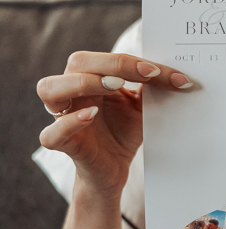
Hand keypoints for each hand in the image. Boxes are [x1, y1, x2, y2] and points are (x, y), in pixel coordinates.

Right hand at [37, 52, 193, 198]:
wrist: (116, 169)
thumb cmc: (125, 132)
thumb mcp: (141, 107)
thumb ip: (149, 88)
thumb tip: (172, 70)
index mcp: (90, 78)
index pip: (105, 59)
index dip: (132, 61)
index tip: (160, 71)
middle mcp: (71, 92)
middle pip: (77, 63)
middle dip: (112, 64)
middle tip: (145, 74)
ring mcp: (62, 116)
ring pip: (49, 88)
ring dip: (82, 83)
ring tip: (114, 87)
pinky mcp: (63, 144)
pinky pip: (52, 132)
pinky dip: (69, 122)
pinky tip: (91, 116)